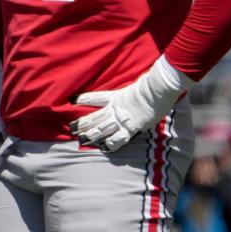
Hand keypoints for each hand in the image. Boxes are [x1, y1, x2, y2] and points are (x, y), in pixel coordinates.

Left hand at [71, 56, 192, 152]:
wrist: (159, 90)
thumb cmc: (152, 84)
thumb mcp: (138, 84)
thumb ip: (133, 90)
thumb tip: (139, 87)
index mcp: (116, 97)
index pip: (95, 97)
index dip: (84, 99)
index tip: (73, 100)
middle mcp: (116, 109)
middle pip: (95, 117)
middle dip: (83, 123)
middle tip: (72, 128)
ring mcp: (122, 119)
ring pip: (102, 128)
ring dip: (92, 135)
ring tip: (81, 140)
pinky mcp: (131, 128)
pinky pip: (118, 138)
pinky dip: (111, 144)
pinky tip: (104, 148)